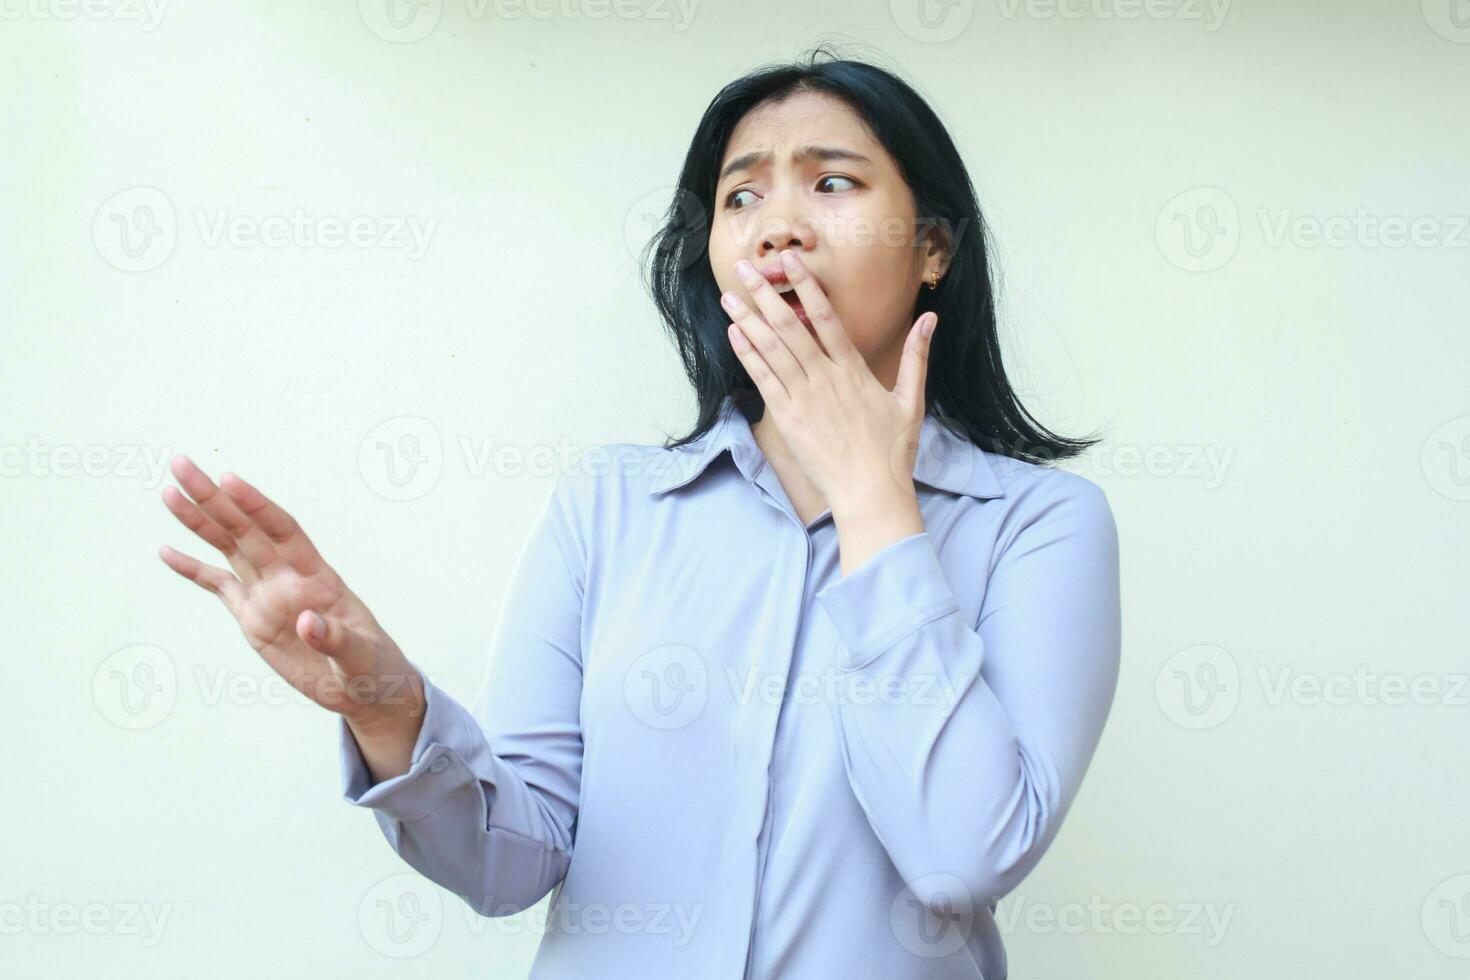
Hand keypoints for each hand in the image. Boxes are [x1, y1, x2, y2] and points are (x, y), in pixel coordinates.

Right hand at [158, 455, 422, 729]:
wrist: (365, 688)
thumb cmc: (373, 667)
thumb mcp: (361, 658)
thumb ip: (336, 640)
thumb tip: (308, 623)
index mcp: (319, 578)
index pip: (284, 531)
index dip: (258, 506)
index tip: (229, 480)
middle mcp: (288, 578)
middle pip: (246, 530)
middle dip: (214, 498)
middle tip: (182, 465)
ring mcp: (268, 596)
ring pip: (228, 549)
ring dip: (200, 522)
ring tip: (170, 494)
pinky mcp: (253, 619)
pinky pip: (218, 588)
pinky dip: (193, 570)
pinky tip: (167, 552)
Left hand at [721, 249, 938, 517]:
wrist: (869, 492)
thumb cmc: (892, 451)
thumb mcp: (912, 400)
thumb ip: (917, 356)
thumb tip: (931, 318)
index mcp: (854, 370)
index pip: (826, 318)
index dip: (807, 286)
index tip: (791, 261)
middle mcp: (826, 378)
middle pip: (790, 327)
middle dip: (765, 295)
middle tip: (746, 268)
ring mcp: (804, 397)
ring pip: (772, 350)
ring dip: (748, 320)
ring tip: (730, 296)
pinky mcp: (787, 419)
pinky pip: (763, 380)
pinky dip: (748, 355)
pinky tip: (734, 334)